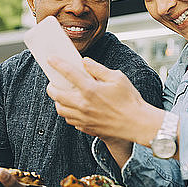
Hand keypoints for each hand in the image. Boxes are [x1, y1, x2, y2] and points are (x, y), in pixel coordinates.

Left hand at [46, 56, 163, 145]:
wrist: (137, 124)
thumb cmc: (130, 100)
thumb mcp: (117, 78)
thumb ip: (98, 69)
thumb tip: (85, 62)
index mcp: (91, 89)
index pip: (68, 73)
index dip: (57, 64)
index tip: (50, 59)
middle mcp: (83, 104)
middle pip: (57, 94)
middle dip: (51, 86)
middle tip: (52, 82)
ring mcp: (83, 118)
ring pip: (61, 110)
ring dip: (58, 101)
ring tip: (62, 95)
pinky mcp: (87, 127)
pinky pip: (70, 120)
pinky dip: (68, 113)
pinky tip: (73, 108)